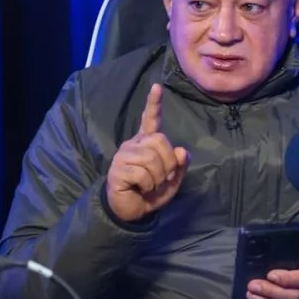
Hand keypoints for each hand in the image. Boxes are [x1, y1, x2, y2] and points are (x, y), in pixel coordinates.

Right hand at [105, 83, 190, 221]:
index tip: (157, 86)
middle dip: (167, 163)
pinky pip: (142, 174)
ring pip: (151, 158)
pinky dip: (148, 186)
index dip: (154, 103)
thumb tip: (181, 151)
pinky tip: (140, 189)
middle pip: (159, 140)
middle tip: (162, 178)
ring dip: (158, 178)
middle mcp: (134, 144)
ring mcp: (123, 156)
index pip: (150, 120)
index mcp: (146, 143)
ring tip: (150, 186)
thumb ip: (179, 166)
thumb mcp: (172, 180)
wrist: (133, 211)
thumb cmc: (151, 192)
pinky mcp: (117, 169)